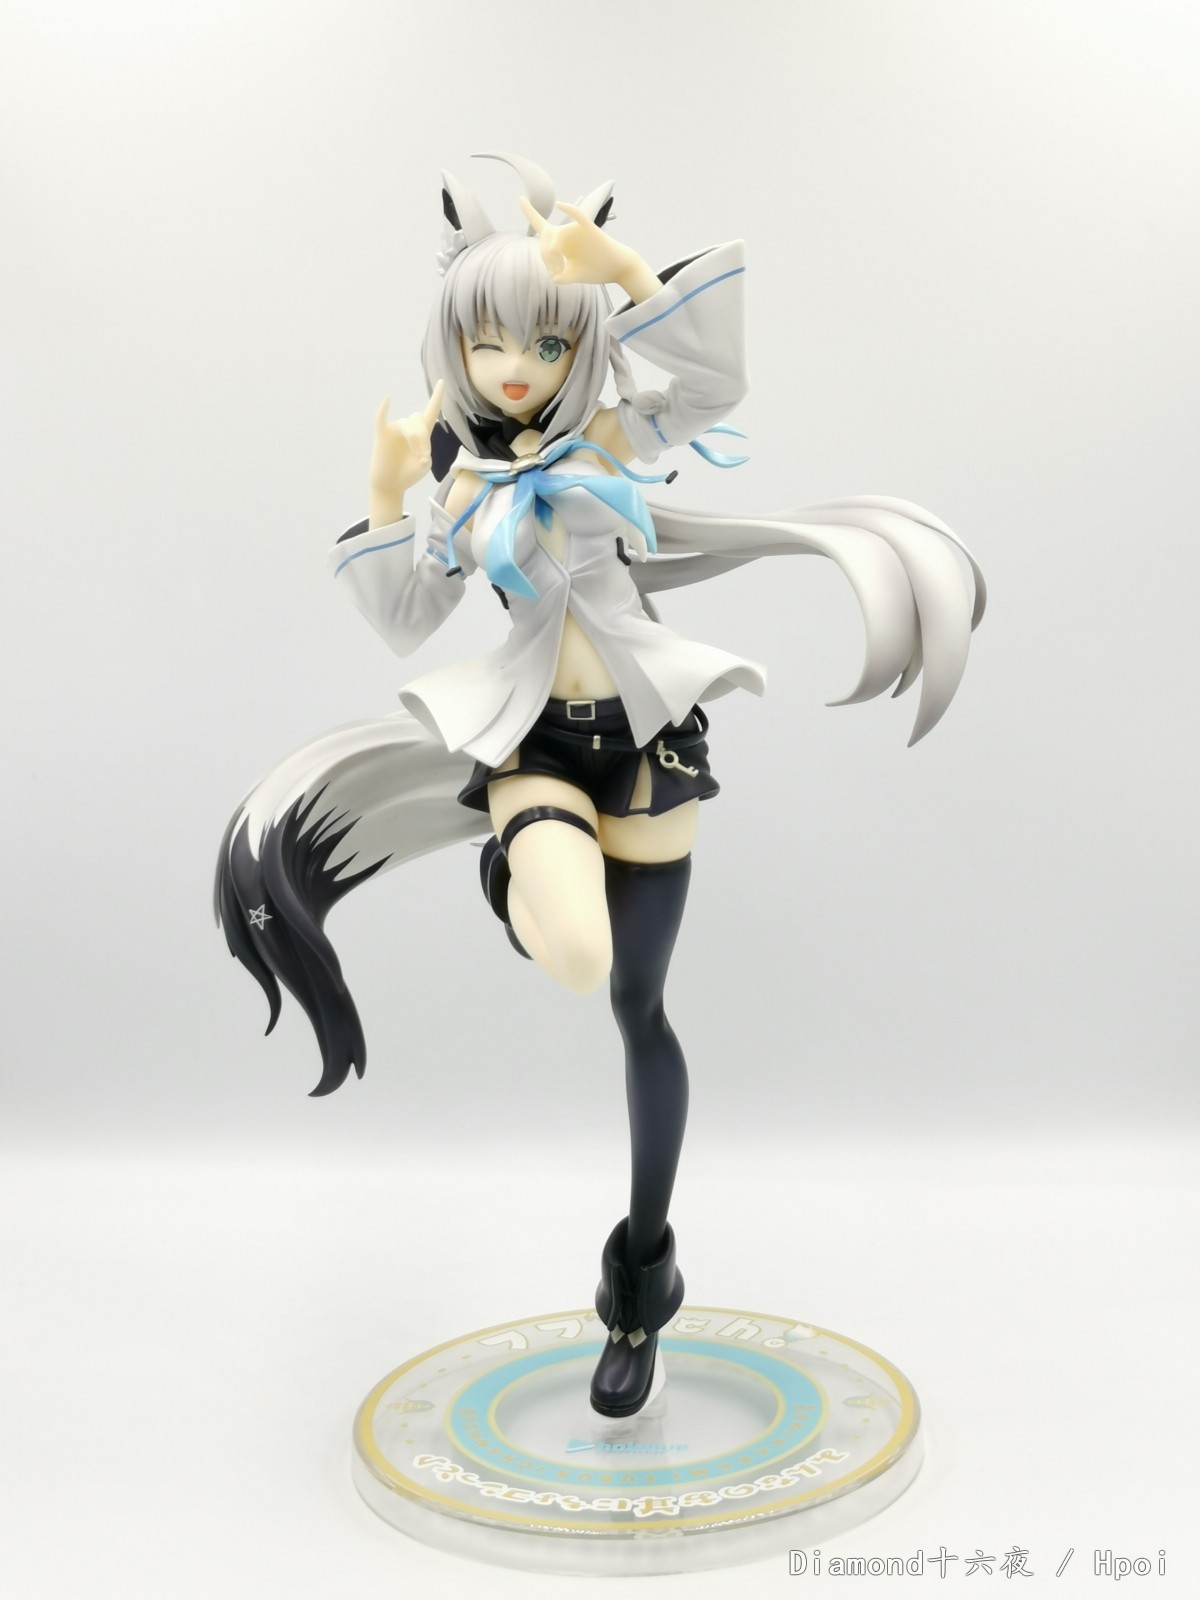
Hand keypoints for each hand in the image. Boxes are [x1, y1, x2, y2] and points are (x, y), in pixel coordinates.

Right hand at [369, 379, 444, 502]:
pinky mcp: (382, 435)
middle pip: (419, 419)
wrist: (390, 485)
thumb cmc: (408, 474)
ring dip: (416, 439)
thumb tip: (419, 450)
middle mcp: (408, 427)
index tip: (442, 381)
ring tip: (417, 457)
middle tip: (423, 456)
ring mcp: (394, 429)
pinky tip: (388, 399)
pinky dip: (384, 409)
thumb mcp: (423, 466)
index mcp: (422, 433)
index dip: (437, 397)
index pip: (431, 411)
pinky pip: (381, 418)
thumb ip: (425, 456)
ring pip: (408, 424)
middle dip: (425, 437)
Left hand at [520, 196, 637, 287]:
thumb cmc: (595, 270)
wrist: (617, 268)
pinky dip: (569, 208)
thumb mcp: (572, 276)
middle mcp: (567, 231)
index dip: (529, 212)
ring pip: (554, 239)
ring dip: (552, 257)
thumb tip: (553, 275)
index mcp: (561, 239)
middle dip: (545, 258)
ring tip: (561, 272)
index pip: (541, 224)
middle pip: (545, 239)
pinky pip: (578, 215)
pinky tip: (559, 204)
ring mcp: (577, 230)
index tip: (520, 198)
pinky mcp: (590, 229)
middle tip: (556, 273)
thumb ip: (559, 275)